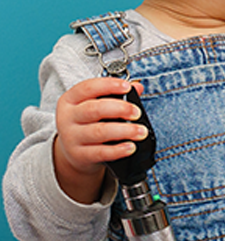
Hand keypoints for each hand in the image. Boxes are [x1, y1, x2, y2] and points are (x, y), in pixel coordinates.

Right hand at [52, 77, 145, 203]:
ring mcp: (71, 137)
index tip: (127, 86)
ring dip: (124, 131)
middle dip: (120, 109)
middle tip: (137, 113)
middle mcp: (67, 117)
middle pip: (94, 109)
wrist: (74, 152)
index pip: (87, 88)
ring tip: (140, 131)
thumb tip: (137, 87)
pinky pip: (100, 152)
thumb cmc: (88, 123)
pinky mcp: (79, 155)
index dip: (108, 85)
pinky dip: (118, 150)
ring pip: (98, 132)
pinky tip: (130, 147)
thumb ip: (115, 95)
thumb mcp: (95, 106)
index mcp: (70, 100)